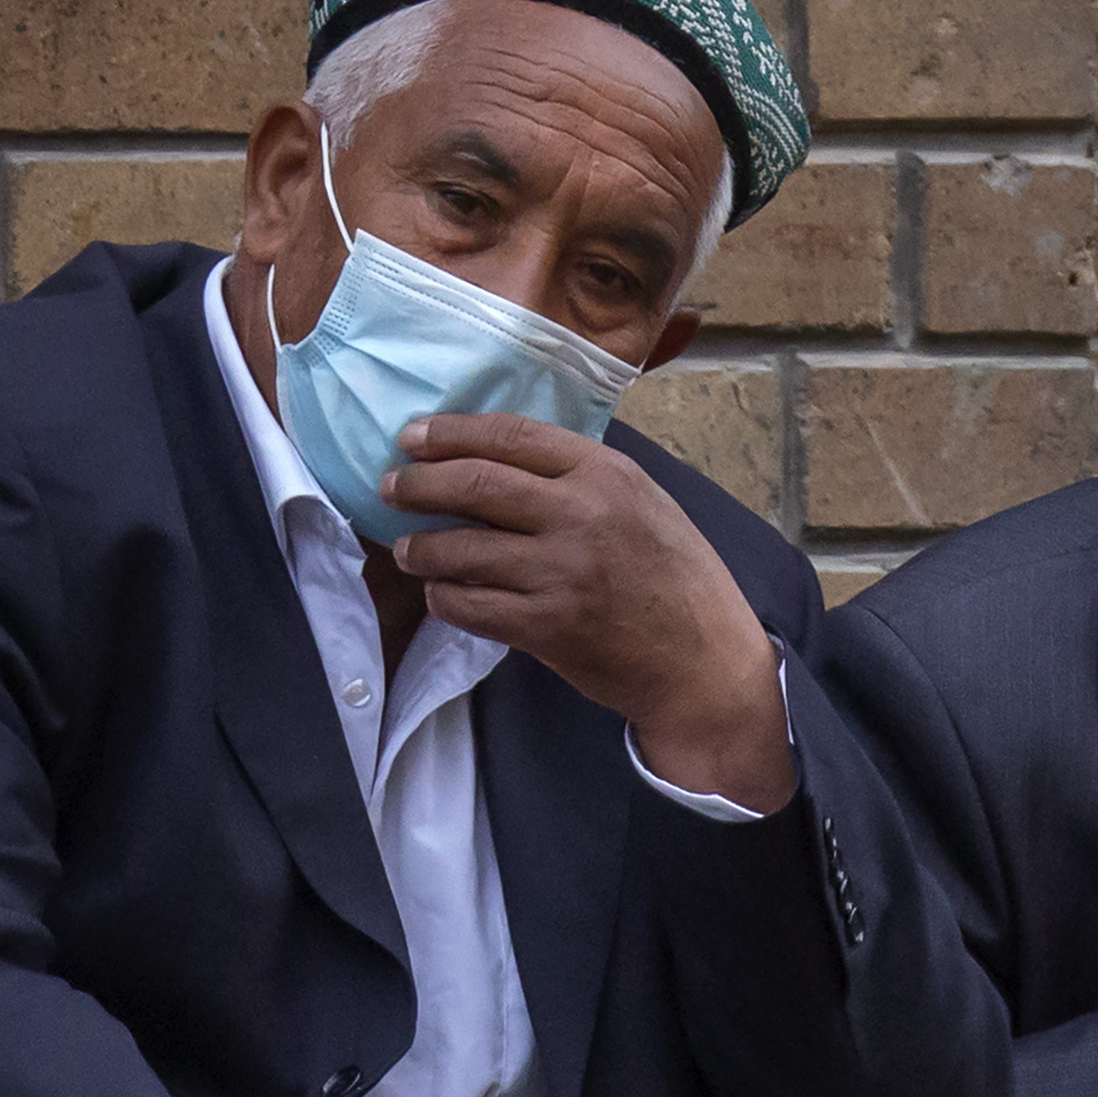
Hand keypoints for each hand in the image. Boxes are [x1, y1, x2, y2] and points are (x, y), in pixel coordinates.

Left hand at [377, 413, 795, 811]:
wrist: (706, 663)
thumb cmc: (678, 580)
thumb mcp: (646, 504)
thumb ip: (583, 477)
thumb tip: (503, 456)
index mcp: (608, 475)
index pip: (510, 436)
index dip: (450, 432)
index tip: (412, 437)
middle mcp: (583, 515)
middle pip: (474, 483)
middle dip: (418, 484)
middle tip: (391, 488)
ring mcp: (563, 573)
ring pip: (461, 549)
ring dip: (421, 548)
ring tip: (409, 549)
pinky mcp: (548, 626)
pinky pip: (469, 606)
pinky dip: (445, 598)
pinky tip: (442, 595)